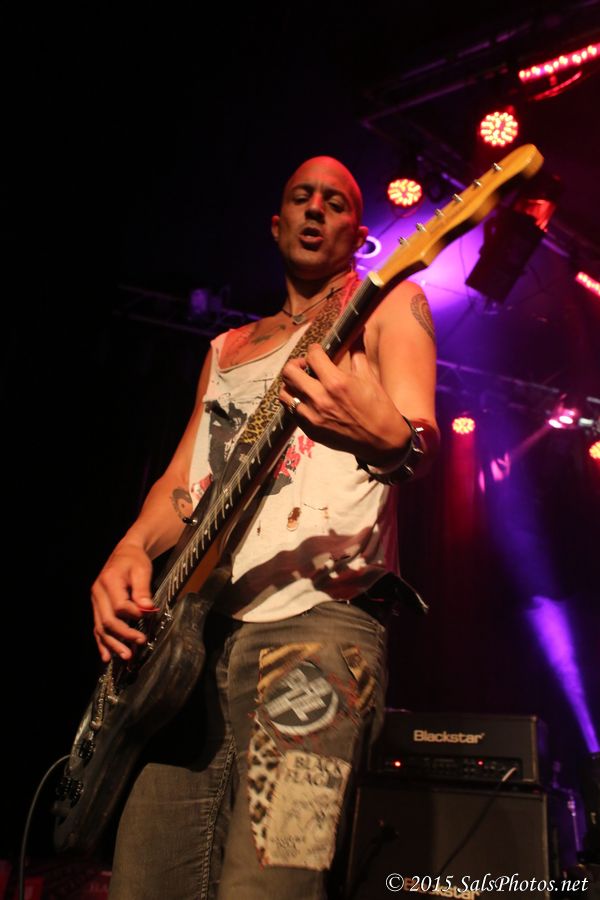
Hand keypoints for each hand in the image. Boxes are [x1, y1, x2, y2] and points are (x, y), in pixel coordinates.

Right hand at [91, 541, 157, 662]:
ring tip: (127, 656)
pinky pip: (97, 627)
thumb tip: (147, 608)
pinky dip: (102, 642)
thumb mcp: (142, 570)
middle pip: (108, 620)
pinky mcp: (97, 607)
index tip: (146, 615)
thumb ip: (143, 589)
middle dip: (124, 634)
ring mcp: (95, 601)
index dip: (133, 614)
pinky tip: (107, 656)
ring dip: (113, 644)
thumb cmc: (134, 560)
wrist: (124, 553)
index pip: (119, 605)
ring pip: (101, 627)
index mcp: (109, 581)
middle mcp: (98, 593)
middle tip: (140, 642)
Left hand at [278, 343, 409, 462]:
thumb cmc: (379, 408)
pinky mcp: (310, 430)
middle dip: (297, 364)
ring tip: (303, 384)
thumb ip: (357, 356)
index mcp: (336, 382)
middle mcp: (319, 398)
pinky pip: (291, 411)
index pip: (312, 356)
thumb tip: (354, 339)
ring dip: (292, 384)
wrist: (382, 441)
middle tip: (306, 366)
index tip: (318, 352)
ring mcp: (312, 416)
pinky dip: (295, 402)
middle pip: (289, 372)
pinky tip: (306, 400)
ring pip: (284, 392)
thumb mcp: (370, 378)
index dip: (314, 350)